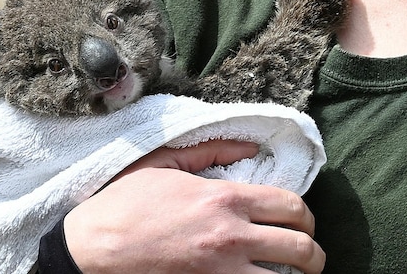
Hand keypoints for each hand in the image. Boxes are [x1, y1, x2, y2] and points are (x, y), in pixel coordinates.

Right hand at [65, 140, 324, 272]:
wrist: (92, 248)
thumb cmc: (125, 204)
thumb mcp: (164, 164)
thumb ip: (212, 151)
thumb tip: (250, 147)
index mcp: (224, 199)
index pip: (292, 206)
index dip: (306, 217)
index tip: (302, 223)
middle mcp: (231, 237)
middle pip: (301, 248)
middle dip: (314, 255)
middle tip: (310, 258)